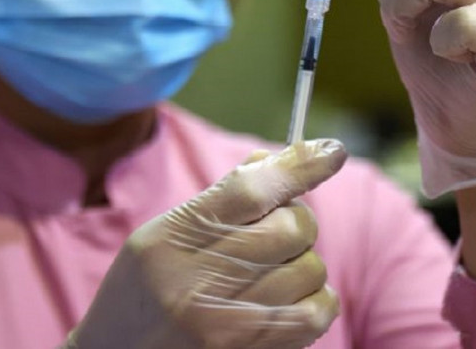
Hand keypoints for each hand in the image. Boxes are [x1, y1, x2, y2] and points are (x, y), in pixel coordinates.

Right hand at [69, 140, 347, 348]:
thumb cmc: (143, 294)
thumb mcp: (163, 237)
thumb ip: (219, 199)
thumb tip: (279, 162)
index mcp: (170, 239)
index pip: (249, 190)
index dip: (299, 166)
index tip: (331, 150)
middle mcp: (196, 282)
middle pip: (291, 227)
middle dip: (293, 223)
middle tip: (270, 236)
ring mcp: (225, 325)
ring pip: (310, 268)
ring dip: (301, 266)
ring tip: (267, 277)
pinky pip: (318, 312)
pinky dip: (315, 300)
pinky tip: (288, 301)